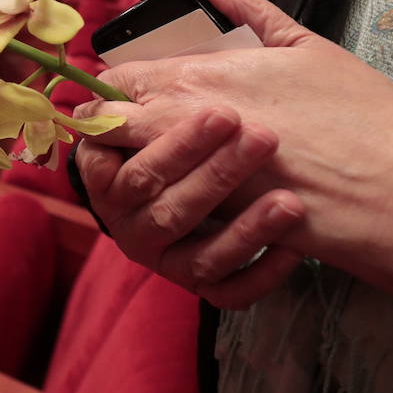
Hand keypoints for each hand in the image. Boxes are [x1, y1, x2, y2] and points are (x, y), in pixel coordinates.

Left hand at [75, 0, 392, 272]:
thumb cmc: (358, 114)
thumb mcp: (298, 41)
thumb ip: (236, 4)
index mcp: (196, 77)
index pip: (116, 78)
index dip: (114, 83)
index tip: (125, 86)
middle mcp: (181, 126)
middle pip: (109, 122)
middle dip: (112, 121)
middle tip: (131, 121)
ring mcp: (190, 177)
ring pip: (125, 167)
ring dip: (131, 160)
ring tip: (154, 157)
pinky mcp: (208, 221)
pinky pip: (160, 206)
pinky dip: (162, 196)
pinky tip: (183, 189)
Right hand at [76, 106, 305, 308]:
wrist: (174, 177)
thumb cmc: (159, 134)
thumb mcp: (136, 108)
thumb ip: (122, 101)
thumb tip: (98, 106)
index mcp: (108, 188)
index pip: (138, 173)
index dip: (179, 145)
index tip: (223, 113)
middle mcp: (131, 230)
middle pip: (171, 209)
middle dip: (220, 173)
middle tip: (263, 138)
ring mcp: (166, 262)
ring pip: (202, 256)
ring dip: (246, 230)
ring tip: (288, 202)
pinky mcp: (200, 287)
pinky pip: (230, 292)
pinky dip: (263, 273)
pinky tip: (294, 248)